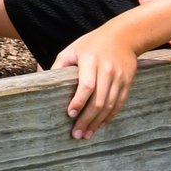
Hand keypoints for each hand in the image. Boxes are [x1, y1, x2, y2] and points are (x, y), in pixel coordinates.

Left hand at [55, 24, 138, 138]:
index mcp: (91, 61)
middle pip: (99, 100)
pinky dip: (110, 116)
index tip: (70, 114)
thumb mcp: (71, 50)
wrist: (123, 36)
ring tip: (87, 134)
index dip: (79, 101)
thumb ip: (59, 65)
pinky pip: (119, 103)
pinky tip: (100, 125)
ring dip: (98, 122)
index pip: (87, 85)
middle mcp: (107, 70)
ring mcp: (120, 77)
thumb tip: (43, 82)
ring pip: (110, 105)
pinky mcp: (128, 83)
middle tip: (76, 134)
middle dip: (87, 119)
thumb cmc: (91, 44)